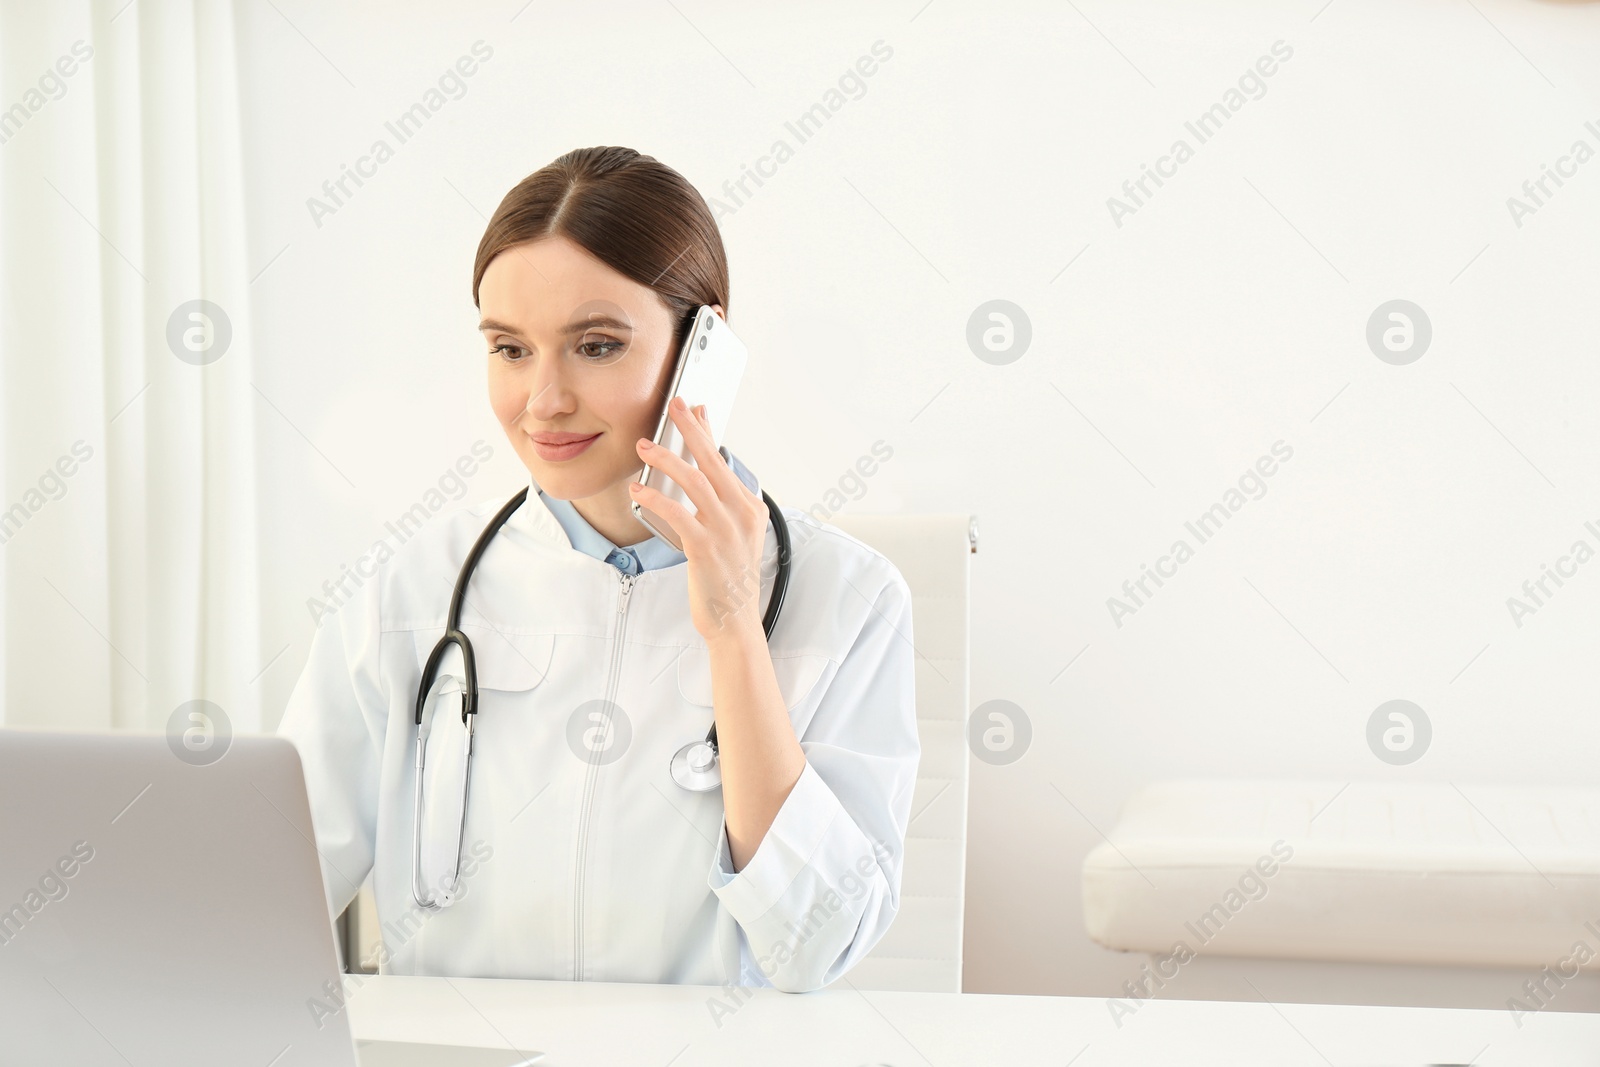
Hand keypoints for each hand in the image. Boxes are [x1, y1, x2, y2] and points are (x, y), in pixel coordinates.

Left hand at [631, 397, 768, 643]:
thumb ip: (721, 503)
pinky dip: (655, 497)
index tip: (693, 408)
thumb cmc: (729, 578)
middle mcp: (742, 514)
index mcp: (750, 508)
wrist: (735, 621)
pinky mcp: (706, 547)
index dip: (707, 432)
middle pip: (713, 461)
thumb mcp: (733, 534)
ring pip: (695, 481)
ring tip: (644, 446)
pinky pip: (677, 513)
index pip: (724, 460)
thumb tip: (704, 473)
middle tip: (673, 406)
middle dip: (691, 429)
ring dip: (667, 459)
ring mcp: (726, 530)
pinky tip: (638, 490)